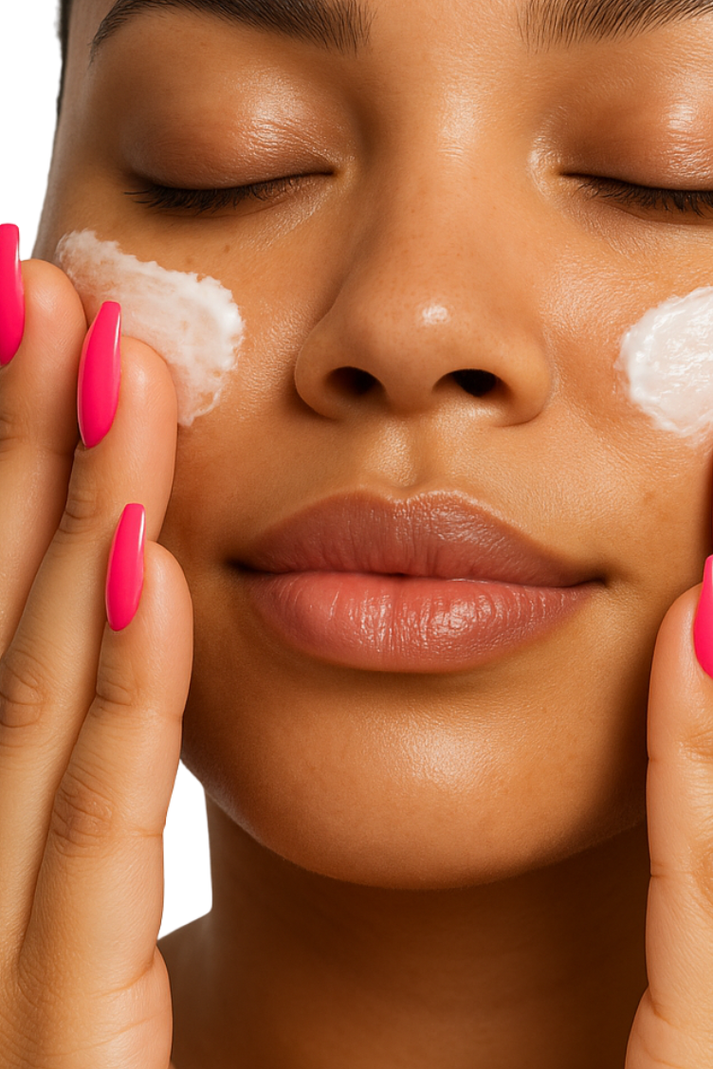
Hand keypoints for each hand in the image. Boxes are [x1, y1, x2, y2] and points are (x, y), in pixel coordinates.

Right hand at [0, 237, 192, 1068]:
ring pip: (23, 713)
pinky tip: (142, 563)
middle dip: (6, 452)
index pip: (5, 640)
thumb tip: (124, 619)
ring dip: (53, 519)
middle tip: (36, 280)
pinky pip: (84, 863)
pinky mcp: (49, 1065)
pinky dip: (105, 707)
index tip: (49, 327)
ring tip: (95, 347)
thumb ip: (90, 799)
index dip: (7, 479)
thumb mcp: (79, 958)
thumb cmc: (106, 1068)